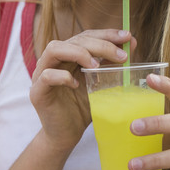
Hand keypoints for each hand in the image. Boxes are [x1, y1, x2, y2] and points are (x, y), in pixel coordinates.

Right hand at [30, 29, 135, 152]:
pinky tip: (77, 84)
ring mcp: (41, 74)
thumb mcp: (101, 83)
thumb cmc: (83, 107)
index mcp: (69, 54)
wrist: (66, 135)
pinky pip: (47, 76)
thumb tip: (132, 44)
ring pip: (54, 49)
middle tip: (121, 56)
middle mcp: (54, 60)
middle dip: (100, 44)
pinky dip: (63, 77)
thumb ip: (112, 64)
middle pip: (74, 40)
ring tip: (97, 66)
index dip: (106, 33)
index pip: (86, 35)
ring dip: (79, 53)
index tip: (127, 36)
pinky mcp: (37, 92)